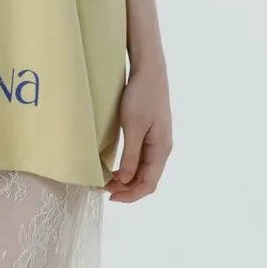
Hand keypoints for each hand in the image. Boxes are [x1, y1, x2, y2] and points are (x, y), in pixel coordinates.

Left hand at [106, 65, 171, 202]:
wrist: (149, 71)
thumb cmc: (141, 96)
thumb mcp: (133, 127)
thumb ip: (130, 155)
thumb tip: (125, 181)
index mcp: (161, 149)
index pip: (149, 183)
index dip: (130, 195)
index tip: (110, 196)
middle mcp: (162, 149)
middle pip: (147, 179)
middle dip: (127, 189)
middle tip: (103, 189)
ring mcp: (158, 142)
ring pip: (144, 170)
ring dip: (128, 179)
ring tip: (107, 181)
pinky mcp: (152, 135)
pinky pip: (142, 159)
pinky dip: (130, 168)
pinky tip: (117, 168)